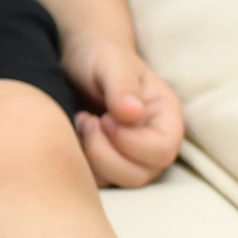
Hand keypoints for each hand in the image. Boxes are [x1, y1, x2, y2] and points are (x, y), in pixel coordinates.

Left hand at [64, 38, 183, 187]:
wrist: (78, 59)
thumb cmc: (100, 55)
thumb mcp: (111, 62)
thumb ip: (121, 85)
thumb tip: (133, 113)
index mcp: (165, 117)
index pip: (162, 150)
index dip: (130, 142)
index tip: (104, 117)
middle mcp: (152, 140)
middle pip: (141, 174)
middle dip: (106, 152)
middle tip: (87, 120)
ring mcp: (130, 154)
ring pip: (118, 182)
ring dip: (91, 157)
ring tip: (81, 122)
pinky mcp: (106, 161)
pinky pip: (97, 180)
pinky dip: (80, 163)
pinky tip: (72, 134)